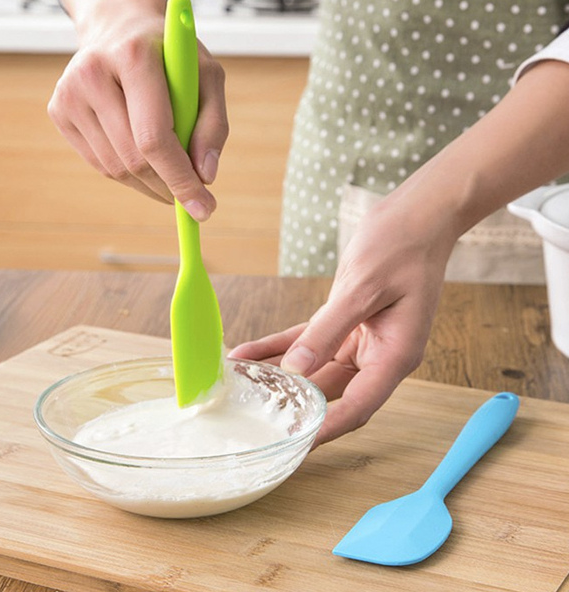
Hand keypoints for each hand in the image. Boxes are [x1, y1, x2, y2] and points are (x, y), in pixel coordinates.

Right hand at [48, 0, 227, 220]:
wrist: (120, 29)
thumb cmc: (170, 57)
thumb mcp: (207, 77)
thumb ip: (213, 125)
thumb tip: (205, 176)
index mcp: (134, 58)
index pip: (154, 138)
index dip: (180, 180)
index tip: (203, 209)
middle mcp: (93, 74)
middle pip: (134, 160)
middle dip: (170, 188)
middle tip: (193, 198)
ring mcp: (69, 94)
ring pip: (117, 170)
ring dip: (152, 185)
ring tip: (172, 174)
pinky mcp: (59, 112)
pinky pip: (102, 166)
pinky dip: (131, 175)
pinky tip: (145, 159)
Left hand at [229, 192, 455, 445]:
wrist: (416, 216)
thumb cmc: (402, 247)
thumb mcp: (362, 289)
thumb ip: (327, 330)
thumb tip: (297, 370)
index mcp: (395, 355)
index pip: (359, 406)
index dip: (327, 428)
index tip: (295, 444)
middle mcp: (379, 354)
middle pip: (333, 393)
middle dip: (296, 408)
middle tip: (258, 423)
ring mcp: (362, 339)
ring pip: (316, 369)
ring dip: (281, 377)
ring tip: (243, 388)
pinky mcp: (346, 321)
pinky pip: (309, 341)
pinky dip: (281, 347)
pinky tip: (250, 352)